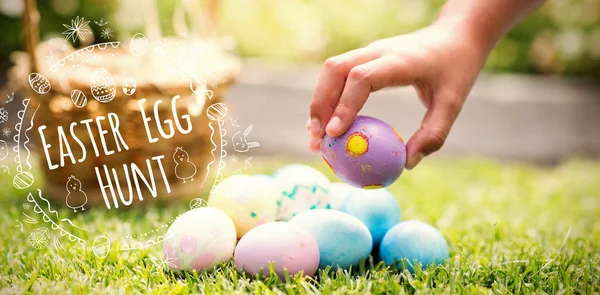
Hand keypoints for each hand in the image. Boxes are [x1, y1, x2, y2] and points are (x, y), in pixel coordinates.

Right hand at [306, 22, 487, 168]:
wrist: (455, 36)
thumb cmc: (456, 69)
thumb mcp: (453, 103)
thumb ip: (433, 134)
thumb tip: (408, 164)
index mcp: (399, 60)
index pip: (361, 77)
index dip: (344, 104)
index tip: (335, 133)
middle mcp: (378, 51)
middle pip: (335, 70)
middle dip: (320, 105)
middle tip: (317, 139)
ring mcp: (368, 52)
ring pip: (331, 70)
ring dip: (319, 102)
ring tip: (315, 137)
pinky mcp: (365, 57)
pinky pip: (338, 74)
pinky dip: (327, 97)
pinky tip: (326, 124)